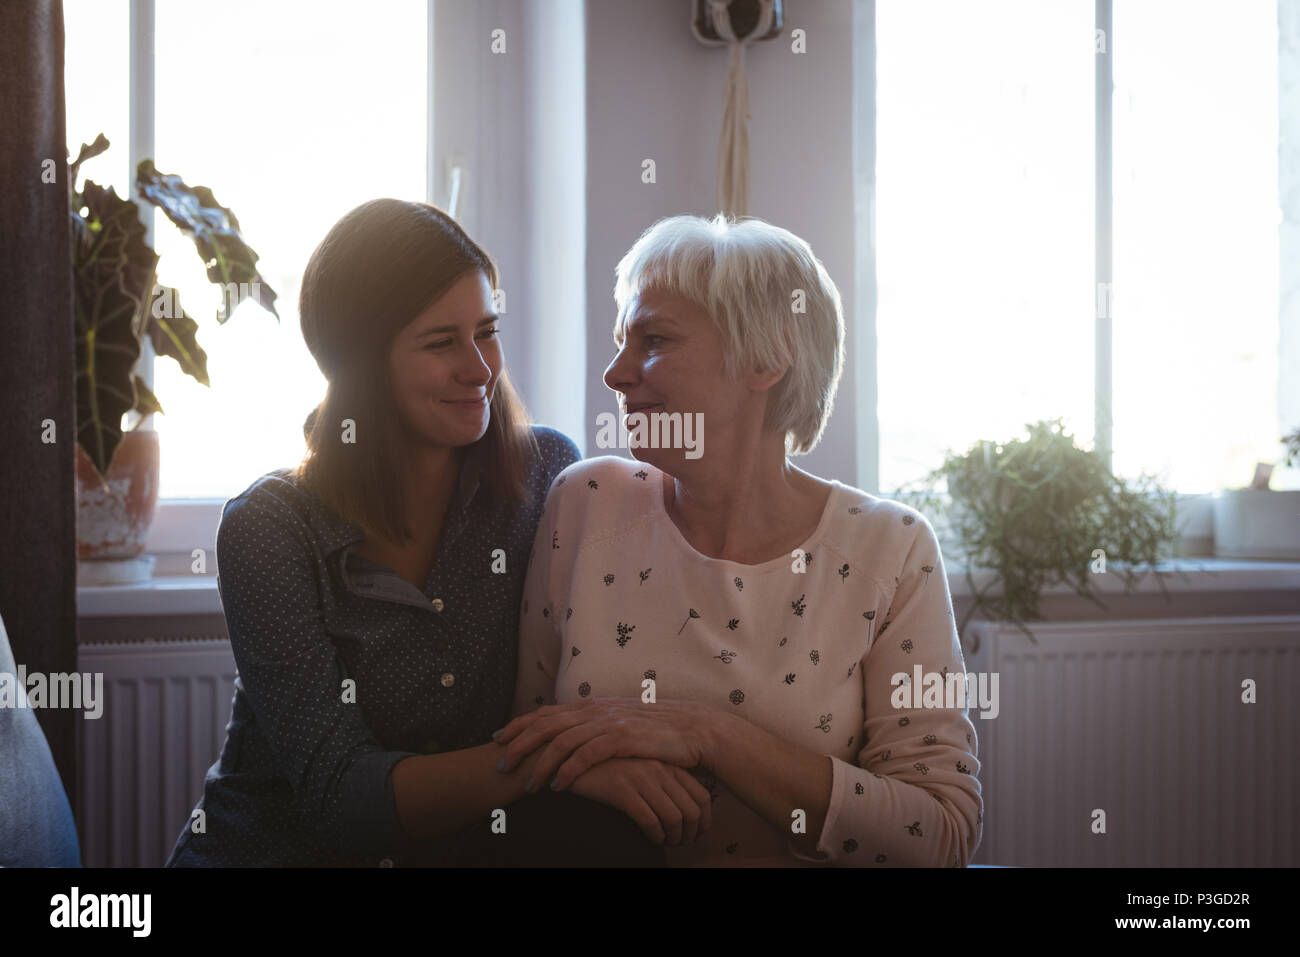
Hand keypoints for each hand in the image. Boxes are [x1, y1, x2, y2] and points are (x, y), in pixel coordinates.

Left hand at [494, 697, 725, 791]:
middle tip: (500, 764)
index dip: (520, 724)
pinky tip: (558, 785)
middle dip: (519, 744)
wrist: (695, 729)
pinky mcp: (624, 738)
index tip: (499, 738)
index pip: (547, 712)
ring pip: (562, 740)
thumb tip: (573, 735)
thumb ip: (596, 726)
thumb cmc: (658, 732)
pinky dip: (569, 770)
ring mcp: (610, 722)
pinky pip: (587, 754)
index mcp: (593, 704)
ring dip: (541, 763)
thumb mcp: (621, 724)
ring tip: (527, 784)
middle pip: (546, 723)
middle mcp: (597, 709)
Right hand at [567, 757, 712, 845]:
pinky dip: (654, 836)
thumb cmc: (611, 766)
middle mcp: (660, 769)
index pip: (702, 795)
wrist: (575, 756)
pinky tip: (649, 838)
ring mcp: (642, 778)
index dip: (704, 821)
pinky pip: (650, 821)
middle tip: (680, 844)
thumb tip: (685, 809)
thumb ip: (663, 779)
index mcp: (668, 763)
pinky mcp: (623, 790)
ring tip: (664, 843)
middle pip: (692, 810)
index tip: (696, 834)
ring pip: (674, 817)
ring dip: (672, 838)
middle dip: (690, 834)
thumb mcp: (642, 767)